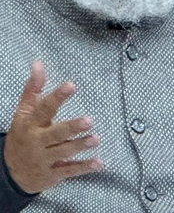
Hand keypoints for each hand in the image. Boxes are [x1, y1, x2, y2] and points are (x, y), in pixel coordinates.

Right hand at [4, 61, 102, 193]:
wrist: (10, 172)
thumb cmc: (23, 135)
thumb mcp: (24, 112)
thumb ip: (33, 89)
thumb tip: (38, 64)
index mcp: (31, 124)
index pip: (44, 108)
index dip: (57, 97)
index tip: (71, 85)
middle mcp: (37, 141)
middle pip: (55, 134)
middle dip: (71, 128)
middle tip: (89, 120)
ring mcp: (44, 159)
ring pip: (63, 152)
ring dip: (79, 146)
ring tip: (95, 139)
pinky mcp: (53, 173)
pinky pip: (69, 170)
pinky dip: (84, 167)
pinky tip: (99, 163)